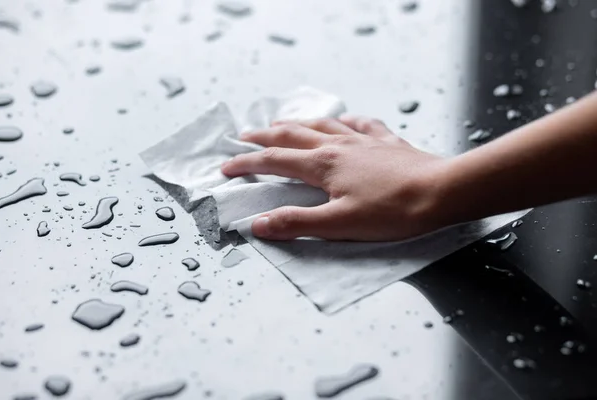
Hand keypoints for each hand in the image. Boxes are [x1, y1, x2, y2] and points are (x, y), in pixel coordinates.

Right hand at [221, 116, 449, 240]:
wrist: (441, 192)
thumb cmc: (393, 211)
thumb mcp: (339, 225)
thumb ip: (296, 223)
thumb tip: (259, 224)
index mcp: (323, 165)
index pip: (274, 161)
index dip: (247, 163)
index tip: (227, 167)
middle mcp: (339, 145)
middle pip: (292, 135)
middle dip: (263, 137)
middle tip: (243, 136)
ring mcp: (363, 140)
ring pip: (322, 124)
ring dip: (297, 123)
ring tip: (282, 122)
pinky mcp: (386, 141)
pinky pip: (360, 124)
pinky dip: (344, 121)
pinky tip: (343, 121)